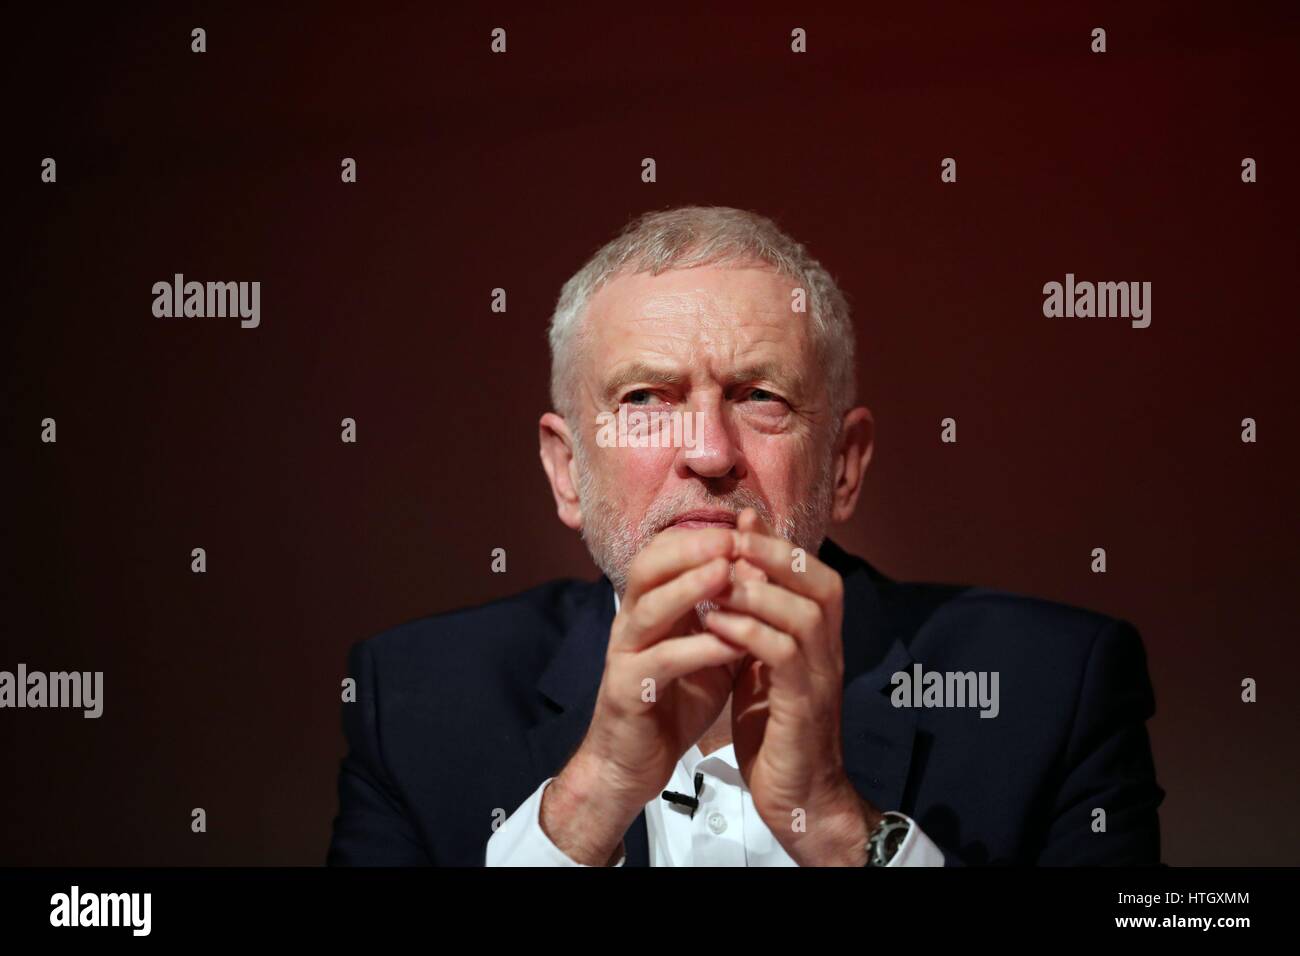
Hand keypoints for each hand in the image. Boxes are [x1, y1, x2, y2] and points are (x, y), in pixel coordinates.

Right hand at [542, 526, 745, 863]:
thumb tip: (763, 572)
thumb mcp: (710, 649)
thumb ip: (729, 614)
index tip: (742, 528)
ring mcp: (626, 656)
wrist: (633, 763)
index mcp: (650, 609)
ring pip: (649, 609)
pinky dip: (697, 649)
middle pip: (647, 568)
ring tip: (727, 573)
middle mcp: (632, 624)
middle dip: (690, 549)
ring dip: (689, 588)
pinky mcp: (628, 692)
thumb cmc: (675, 701)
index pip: (662, 554)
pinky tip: (731, 644)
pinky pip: (661, 662)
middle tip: (732, 540)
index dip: (698, 536)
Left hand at [704, 509, 880, 865]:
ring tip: (716, 576)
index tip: (739, 521)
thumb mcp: (763, 664)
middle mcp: (830, 650)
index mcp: (822, 637)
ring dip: (758, 589)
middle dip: (773, 553)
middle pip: (819, 581)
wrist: (798, 795)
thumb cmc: (776, 727)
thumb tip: (735, 569)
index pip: (813, 571)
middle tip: (729, 538)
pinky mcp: (804, 707)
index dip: (777, 542)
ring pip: (804, 613)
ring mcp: (822, 678)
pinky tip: (715, 622)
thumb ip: (756, 620)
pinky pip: (783, 656)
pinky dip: (749, 632)